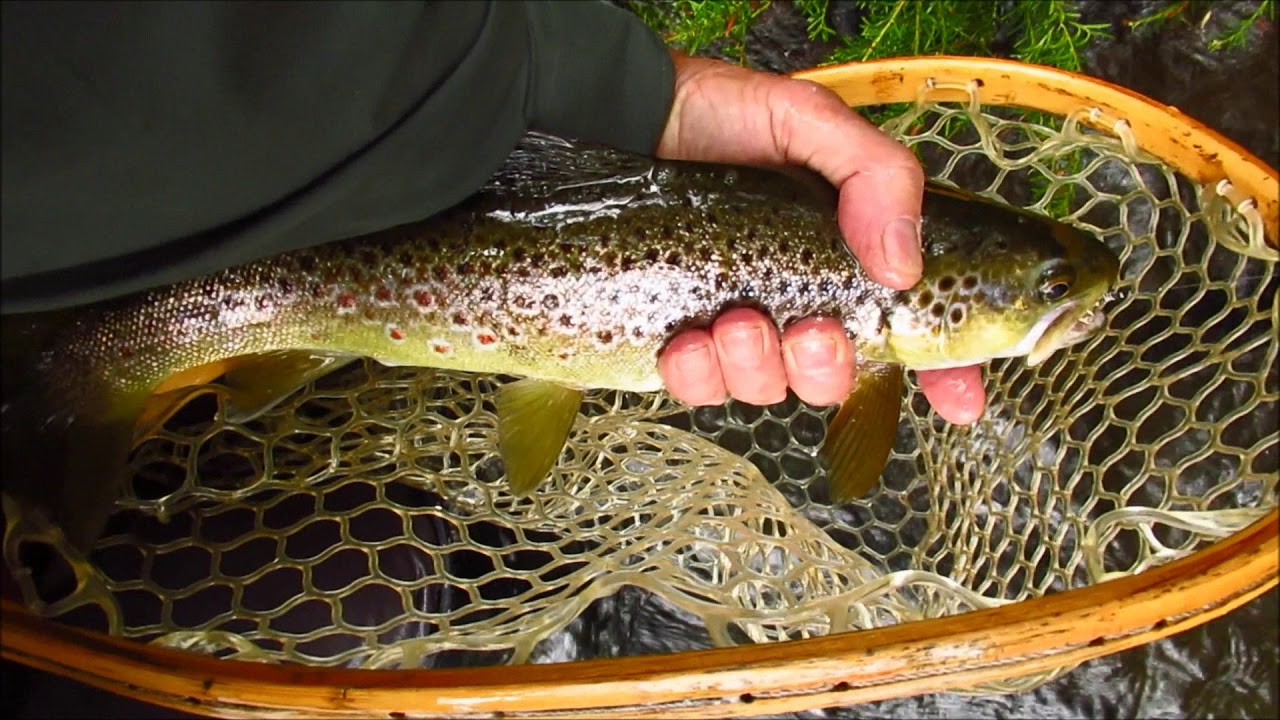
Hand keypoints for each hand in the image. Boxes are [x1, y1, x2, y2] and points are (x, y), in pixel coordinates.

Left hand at [653, 51, 983, 423]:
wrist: (632, 116)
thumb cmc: (727, 116)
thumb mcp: (814, 122)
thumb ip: (876, 176)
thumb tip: (902, 265)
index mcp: (847, 260)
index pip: (911, 332)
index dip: (946, 375)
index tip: (961, 401)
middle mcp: (798, 303)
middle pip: (834, 377)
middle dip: (827, 369)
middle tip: (812, 330)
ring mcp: (739, 327)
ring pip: (767, 388)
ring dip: (758, 367)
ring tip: (737, 321)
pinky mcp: (681, 340)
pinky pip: (699, 387)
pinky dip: (698, 374)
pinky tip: (689, 340)